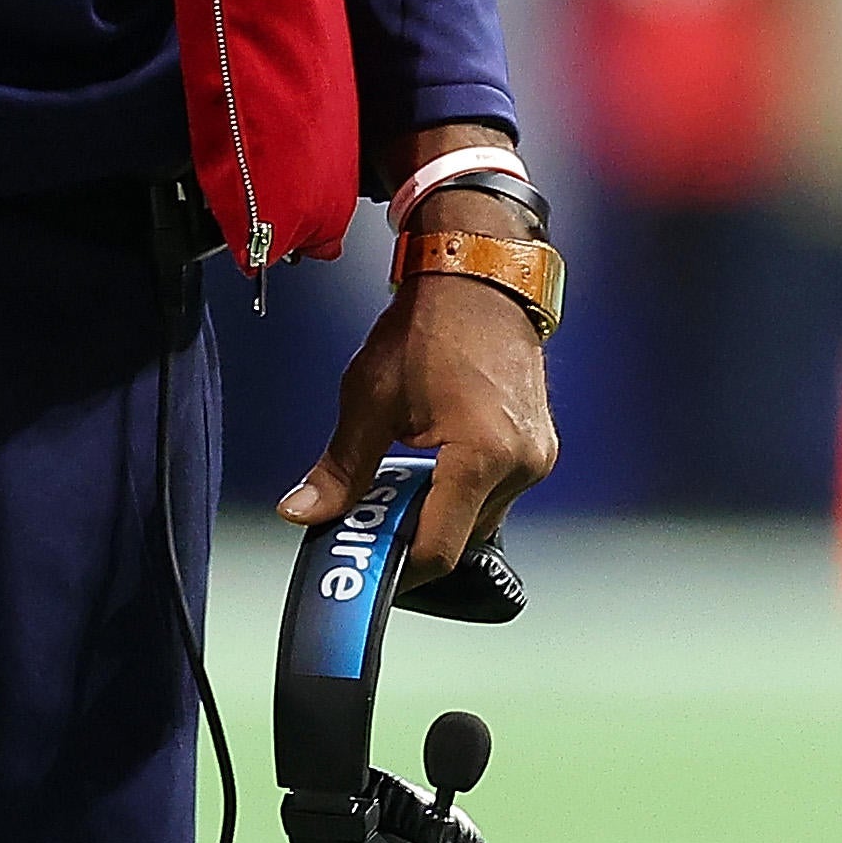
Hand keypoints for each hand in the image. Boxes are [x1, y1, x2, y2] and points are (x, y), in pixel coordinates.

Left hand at [276, 211, 556, 581]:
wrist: (477, 276)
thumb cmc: (428, 326)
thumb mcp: (369, 396)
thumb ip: (340, 467)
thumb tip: (302, 513)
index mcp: (483, 456)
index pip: (440, 548)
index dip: (399, 567)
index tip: (367, 566)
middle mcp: (521, 464)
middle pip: (462, 536)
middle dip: (414, 536)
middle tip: (372, 522)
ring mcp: (537, 456)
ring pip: (481, 517)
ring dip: (439, 512)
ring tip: (398, 485)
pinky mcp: (539, 446)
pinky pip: (496, 490)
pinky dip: (460, 489)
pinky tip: (431, 464)